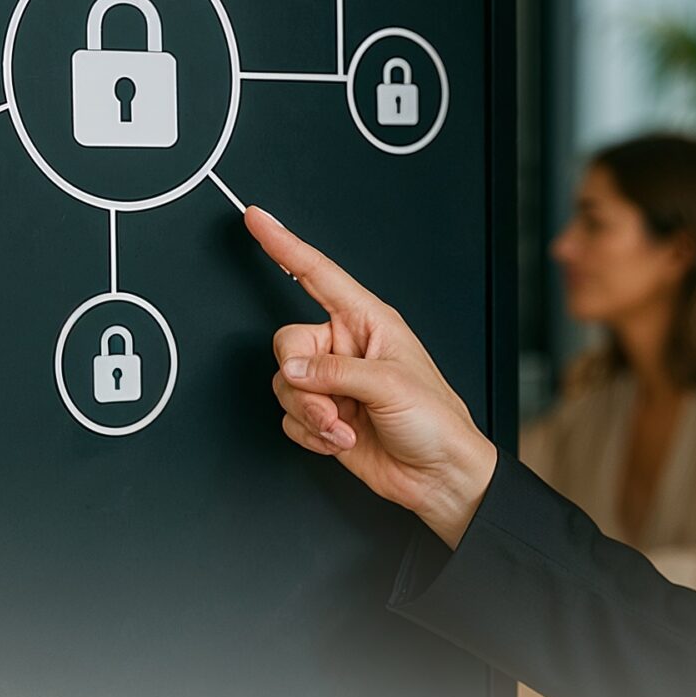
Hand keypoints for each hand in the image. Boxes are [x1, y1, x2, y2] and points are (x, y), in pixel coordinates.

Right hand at [246, 206, 497, 543]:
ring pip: (285, 384)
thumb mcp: (390, 384)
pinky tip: (341, 439)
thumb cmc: (435, 421)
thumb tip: (292, 369)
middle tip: (333, 403)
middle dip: (303, 380)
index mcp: (368, 322)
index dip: (285, 245)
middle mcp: (346, 347)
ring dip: (311, 413)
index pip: (317, 274)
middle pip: (288, 343)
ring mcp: (333, 383)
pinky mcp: (323, 416)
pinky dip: (311, 434)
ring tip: (345, 426)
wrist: (438, 475)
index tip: (257, 220)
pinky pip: (290, 417)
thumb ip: (334, 371)